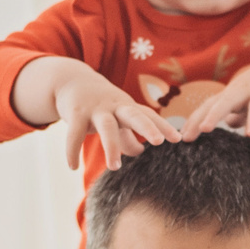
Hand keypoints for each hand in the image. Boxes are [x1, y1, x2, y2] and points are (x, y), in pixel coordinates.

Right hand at [51, 63, 175, 170]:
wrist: (71, 81)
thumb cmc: (100, 105)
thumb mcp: (116, 119)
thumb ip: (127, 137)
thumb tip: (140, 153)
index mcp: (128, 108)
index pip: (149, 116)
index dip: (164, 127)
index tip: (179, 140)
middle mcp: (115, 106)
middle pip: (134, 115)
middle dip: (147, 127)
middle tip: (159, 142)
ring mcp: (95, 108)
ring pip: (106, 126)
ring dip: (111, 146)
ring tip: (114, 167)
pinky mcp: (76, 112)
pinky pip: (74, 133)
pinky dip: (72, 150)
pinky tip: (72, 167)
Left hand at [177, 39, 249, 137]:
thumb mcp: (249, 102)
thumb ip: (240, 113)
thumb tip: (229, 124)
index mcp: (229, 95)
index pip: (206, 108)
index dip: (193, 122)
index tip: (181, 138)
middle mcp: (235, 91)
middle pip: (211, 104)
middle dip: (196, 119)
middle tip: (184, 137)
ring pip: (230, 102)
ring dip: (216, 114)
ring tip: (205, 129)